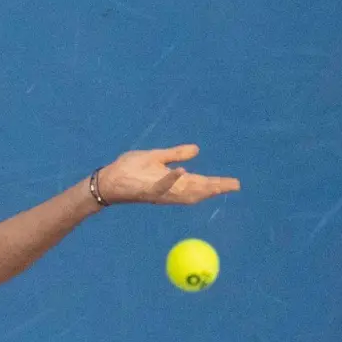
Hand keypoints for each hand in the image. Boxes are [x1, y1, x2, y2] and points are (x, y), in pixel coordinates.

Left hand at [97, 144, 240, 205]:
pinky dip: (171, 178)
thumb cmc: (129, 170)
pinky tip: (182, 170)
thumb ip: (175, 154)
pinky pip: (160, 185)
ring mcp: (158, 190)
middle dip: (215, 188)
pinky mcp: (145, 188)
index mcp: (172, 183)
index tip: (235, 183)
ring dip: (201, 187)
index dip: (216, 184)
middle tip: (234, 185)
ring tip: (218, 183)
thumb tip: (196, 150)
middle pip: (196, 191)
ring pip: (183, 191)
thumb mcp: (155, 157)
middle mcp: (168, 190)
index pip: (199, 184)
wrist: (107, 180)